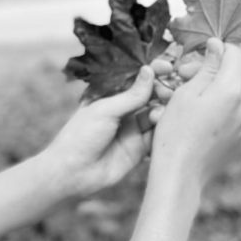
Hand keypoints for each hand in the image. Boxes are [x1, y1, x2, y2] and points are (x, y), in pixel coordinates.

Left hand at [41, 65, 157, 197]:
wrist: (72, 173)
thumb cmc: (80, 136)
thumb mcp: (105, 111)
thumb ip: (131, 95)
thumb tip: (149, 70)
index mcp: (110, 98)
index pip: (136, 81)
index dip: (152, 73)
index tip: (166, 67)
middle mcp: (123, 112)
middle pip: (150, 96)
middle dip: (162, 91)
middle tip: (167, 92)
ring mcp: (132, 130)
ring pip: (156, 115)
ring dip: (162, 110)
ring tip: (158, 113)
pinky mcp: (139, 149)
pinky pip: (156, 135)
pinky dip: (162, 129)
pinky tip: (160, 124)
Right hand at [150, 38, 240, 189]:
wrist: (180, 174)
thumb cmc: (175, 133)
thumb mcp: (185, 94)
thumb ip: (206, 68)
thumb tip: (217, 45)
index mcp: (231, 90)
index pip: (236, 53)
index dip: (216, 49)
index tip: (196, 54)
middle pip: (236, 74)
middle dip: (213, 71)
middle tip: (184, 78)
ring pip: (235, 94)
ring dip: (215, 90)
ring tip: (188, 100)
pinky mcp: (240, 139)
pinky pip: (233, 114)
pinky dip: (218, 109)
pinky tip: (196, 119)